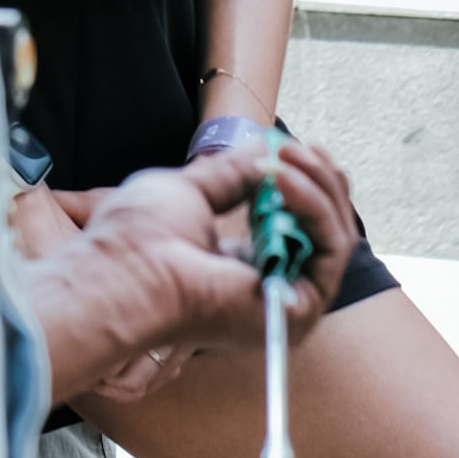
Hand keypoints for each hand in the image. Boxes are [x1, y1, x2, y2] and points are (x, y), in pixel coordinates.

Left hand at [19, 139, 356, 403]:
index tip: (294, 147)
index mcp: (243, 266)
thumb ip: (232, 175)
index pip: (296, 227)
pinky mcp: (301, 310)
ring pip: (334, 237)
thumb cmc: (139, 239)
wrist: (124, 275)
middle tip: (298, 147)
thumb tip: (263, 148)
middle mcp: (271, 287)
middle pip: (325, 229)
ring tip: (287, 156)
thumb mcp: (191, 191)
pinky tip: (283, 179)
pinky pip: (330, 251)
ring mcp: (288, 301)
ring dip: (317, 186)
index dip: (306, 184)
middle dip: (319, 180)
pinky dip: (315, 207)